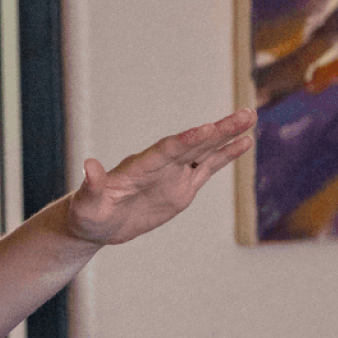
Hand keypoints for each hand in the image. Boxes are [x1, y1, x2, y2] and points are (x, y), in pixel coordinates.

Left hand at [63, 109, 255, 245]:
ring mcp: (172, 174)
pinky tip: (244, 142)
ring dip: (227, 135)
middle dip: (218, 130)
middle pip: (192, 144)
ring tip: (250, 117)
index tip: (208, 129)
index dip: (186, 140)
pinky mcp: (182, 187)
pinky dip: (225, 155)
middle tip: (246, 113)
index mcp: (138, 168)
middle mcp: (159, 165)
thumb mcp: (87, 205)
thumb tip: (90, 165)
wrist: (97, 224)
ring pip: (204, 151)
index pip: (165, 150)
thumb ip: (92, 186)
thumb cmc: (87, 214)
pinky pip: (207, 168)